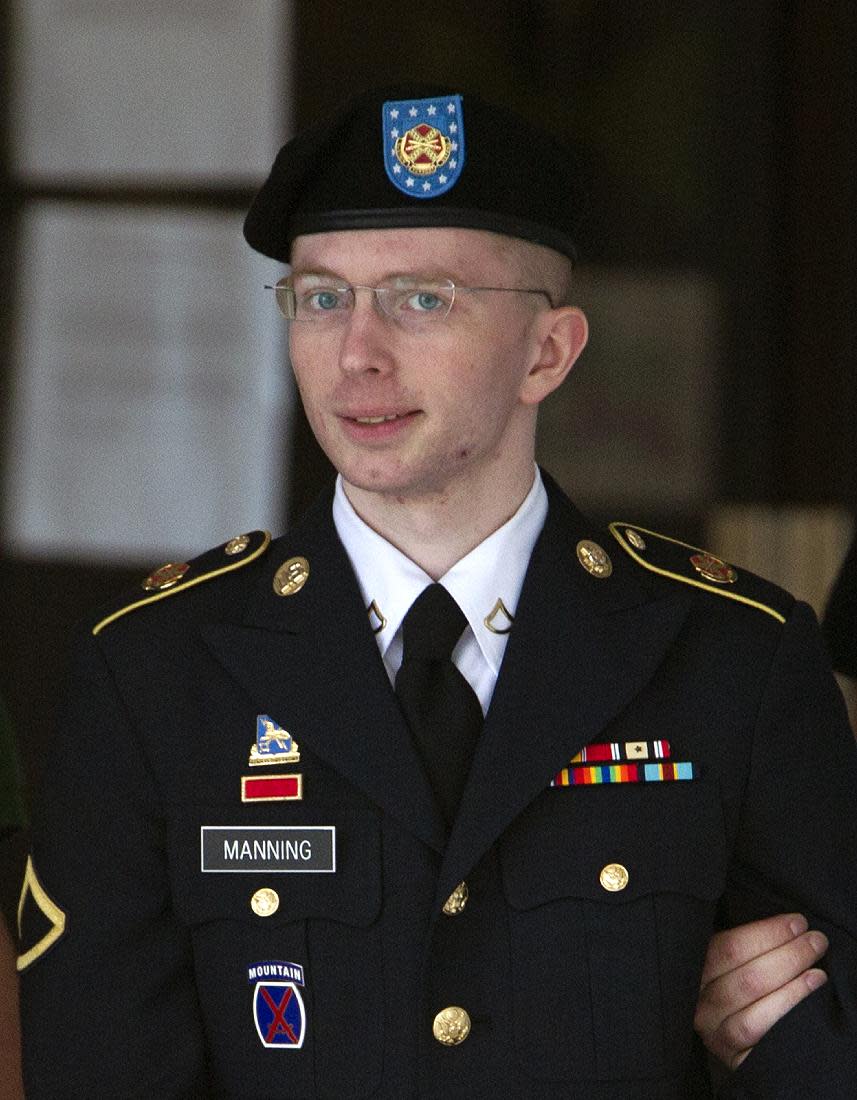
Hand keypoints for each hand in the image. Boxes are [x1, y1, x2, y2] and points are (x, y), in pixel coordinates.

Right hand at [694, 913, 828, 1068]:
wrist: (729, 1032)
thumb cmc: (732, 984)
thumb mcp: (726, 960)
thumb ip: (742, 944)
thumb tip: (785, 925)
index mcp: (692, 966)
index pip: (729, 946)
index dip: (767, 933)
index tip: (797, 923)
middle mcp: (697, 999)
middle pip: (748, 975)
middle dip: (789, 954)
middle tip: (816, 941)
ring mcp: (712, 1028)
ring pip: (753, 1001)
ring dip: (793, 982)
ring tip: (818, 969)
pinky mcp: (730, 1053)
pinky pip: (759, 1029)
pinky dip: (788, 1006)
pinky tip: (810, 990)